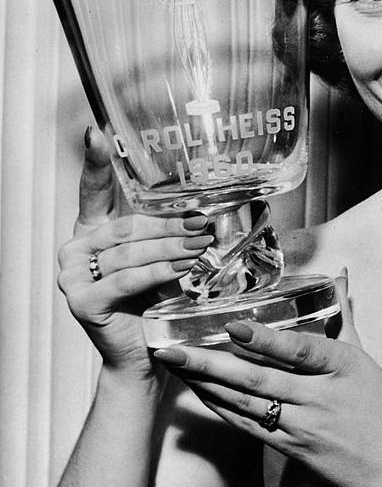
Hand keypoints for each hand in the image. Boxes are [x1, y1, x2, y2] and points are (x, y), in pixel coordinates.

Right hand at [57, 128, 214, 375]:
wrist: (143, 354)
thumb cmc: (152, 303)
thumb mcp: (159, 260)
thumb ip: (166, 236)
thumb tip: (201, 219)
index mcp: (90, 233)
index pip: (92, 191)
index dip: (93, 161)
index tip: (95, 132)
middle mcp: (75, 251)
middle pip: (128, 227)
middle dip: (170, 227)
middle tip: (204, 228)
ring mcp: (73, 277)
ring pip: (130, 253)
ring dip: (171, 250)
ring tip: (202, 249)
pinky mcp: (83, 302)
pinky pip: (127, 279)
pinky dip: (158, 274)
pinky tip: (182, 272)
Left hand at [152, 272, 381, 486]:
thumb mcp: (366, 359)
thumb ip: (343, 317)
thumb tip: (339, 274)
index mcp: (342, 368)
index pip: (299, 351)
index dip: (265, 340)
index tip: (233, 327)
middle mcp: (320, 398)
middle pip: (258, 379)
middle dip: (210, 364)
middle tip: (172, 349)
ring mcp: (304, 427)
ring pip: (246, 404)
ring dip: (206, 385)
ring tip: (174, 366)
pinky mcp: (293, 450)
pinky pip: (249, 427)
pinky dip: (222, 409)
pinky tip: (199, 393)